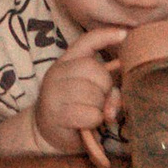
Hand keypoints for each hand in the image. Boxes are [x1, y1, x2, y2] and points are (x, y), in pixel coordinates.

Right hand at [33, 30, 122, 158]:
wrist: (43, 133)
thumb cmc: (73, 108)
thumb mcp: (90, 91)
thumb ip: (106, 86)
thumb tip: (116, 99)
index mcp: (66, 61)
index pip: (86, 41)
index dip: (107, 36)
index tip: (124, 34)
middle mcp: (57, 72)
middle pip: (94, 70)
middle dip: (105, 87)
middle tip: (100, 101)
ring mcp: (54, 92)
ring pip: (93, 93)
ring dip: (100, 107)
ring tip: (91, 113)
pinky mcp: (56, 113)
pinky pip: (89, 114)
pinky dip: (94, 120)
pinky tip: (87, 123)